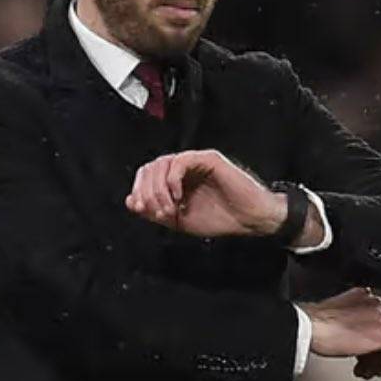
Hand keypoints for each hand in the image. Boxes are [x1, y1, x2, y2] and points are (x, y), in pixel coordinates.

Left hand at [125, 150, 285, 237]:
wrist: (249, 219)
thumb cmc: (220, 219)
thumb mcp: (179, 220)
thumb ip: (155, 211)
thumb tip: (131, 201)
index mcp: (176, 180)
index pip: (147, 175)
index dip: (139, 190)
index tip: (142, 210)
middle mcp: (184, 167)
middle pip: (151, 167)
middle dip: (147, 191)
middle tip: (158, 212)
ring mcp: (196, 161)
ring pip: (162, 163)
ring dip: (159, 189)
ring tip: (169, 209)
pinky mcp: (208, 159)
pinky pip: (181, 161)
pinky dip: (173, 179)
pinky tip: (178, 196)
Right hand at [301, 287, 380, 378]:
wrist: (310, 326)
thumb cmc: (314, 324)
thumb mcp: (335, 315)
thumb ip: (351, 318)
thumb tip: (357, 337)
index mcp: (364, 295)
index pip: (377, 319)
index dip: (370, 339)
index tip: (362, 351)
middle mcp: (376, 303)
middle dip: (375, 351)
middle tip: (364, 364)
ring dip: (379, 360)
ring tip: (366, 371)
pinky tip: (373, 372)